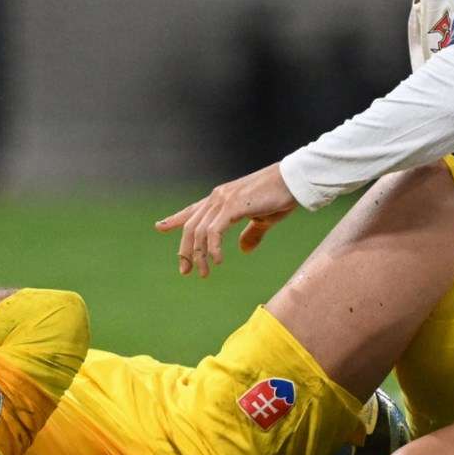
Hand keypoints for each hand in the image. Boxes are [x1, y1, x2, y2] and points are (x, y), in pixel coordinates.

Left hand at [155, 163, 299, 277]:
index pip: (192, 210)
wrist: (293, 181)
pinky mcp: (232, 205)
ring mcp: (222, 200)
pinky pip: (213, 231)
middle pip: (190, 226)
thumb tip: (244, 250)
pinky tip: (218, 260)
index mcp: (221, 199)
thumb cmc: (280, 197)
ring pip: (199, 232)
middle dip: (185, 251)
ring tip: (204, 273)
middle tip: (185, 271)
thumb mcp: (263, 219)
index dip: (175, 219)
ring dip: (199, 255)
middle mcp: (217, 197)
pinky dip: (213, 248)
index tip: (160, 226)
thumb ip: (251, 233)